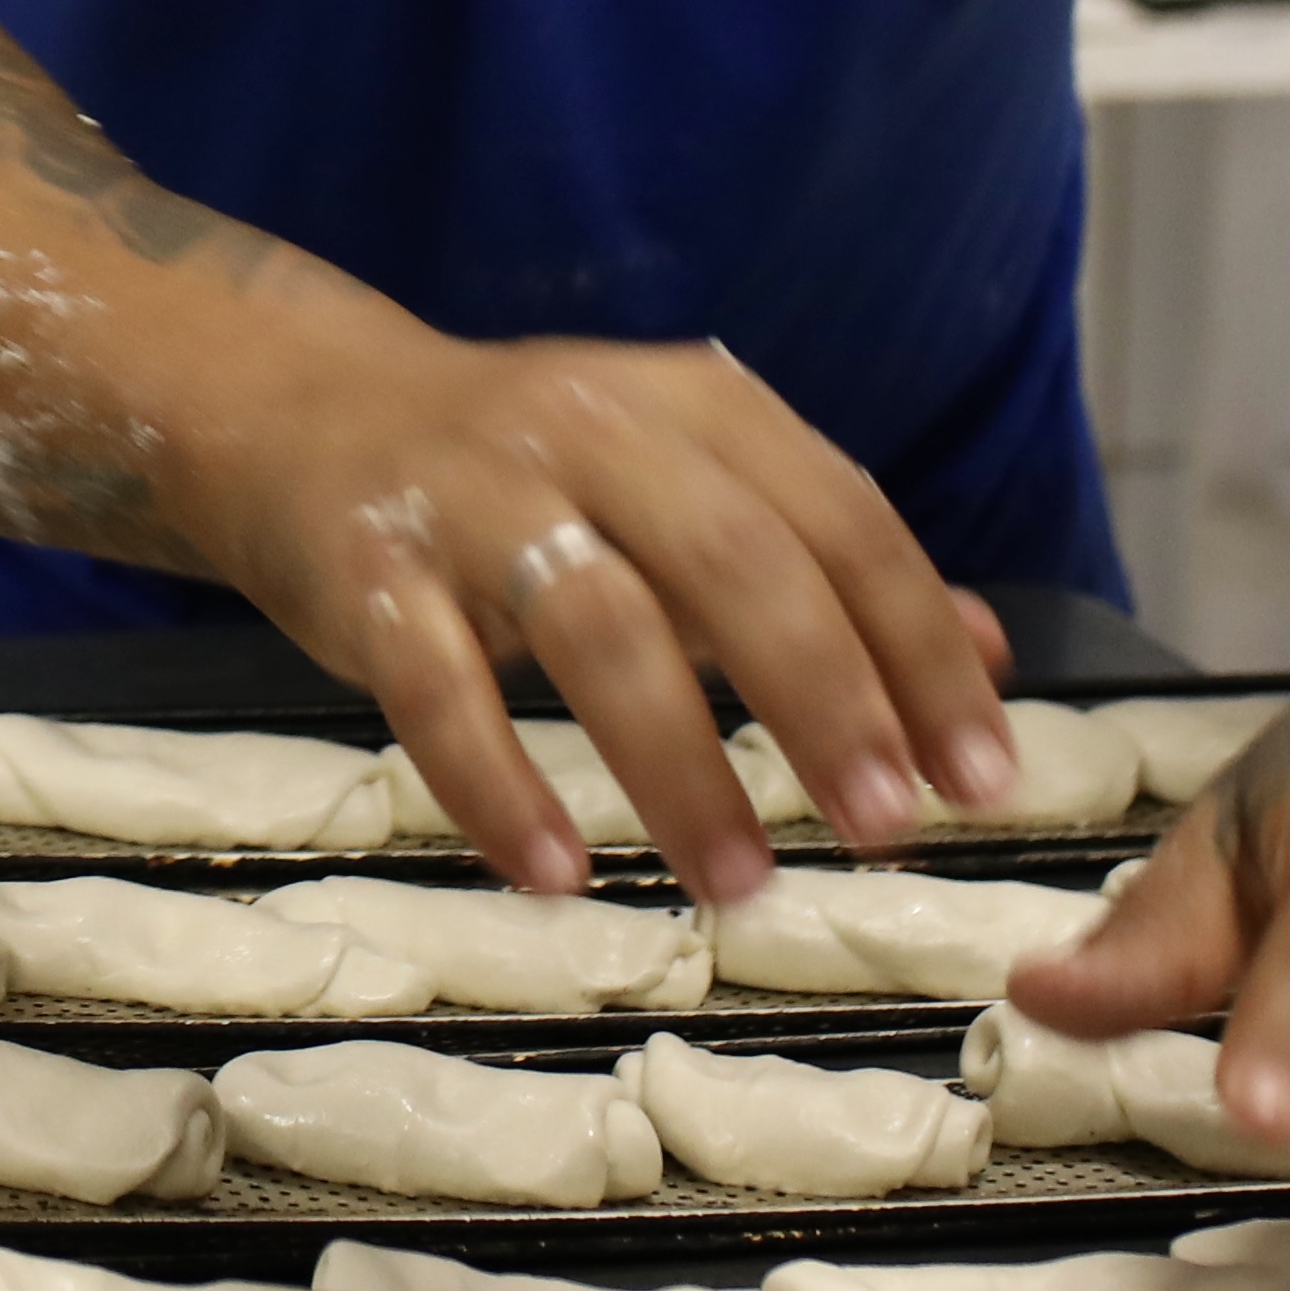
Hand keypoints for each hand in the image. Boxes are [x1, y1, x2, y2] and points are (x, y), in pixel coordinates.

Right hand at [181, 316, 1028, 901]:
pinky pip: (433, 686)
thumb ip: (829, 564)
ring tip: (740, 884)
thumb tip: (990, 655)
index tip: (983, 777)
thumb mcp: (685, 483)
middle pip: (733, 560)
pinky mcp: (367, 571)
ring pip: (595, 625)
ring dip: (679, 764)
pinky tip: (555, 875)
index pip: (837, 517)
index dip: (921, 648)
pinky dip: (497, 786)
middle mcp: (588, 431)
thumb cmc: (529, 471)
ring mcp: (471, 498)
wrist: (298, 408)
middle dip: (825, 700)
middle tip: (885, 830)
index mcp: (689, 406)